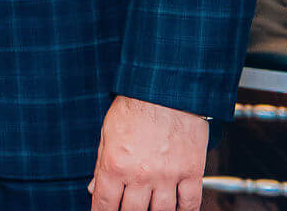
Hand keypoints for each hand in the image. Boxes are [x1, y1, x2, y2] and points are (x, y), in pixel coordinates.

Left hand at [88, 95, 207, 210]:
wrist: (166, 88)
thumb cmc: (134, 106)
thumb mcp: (108, 133)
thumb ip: (101, 164)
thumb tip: (94, 190)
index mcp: (115, 164)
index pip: (105, 204)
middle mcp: (140, 174)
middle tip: (127, 210)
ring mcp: (168, 175)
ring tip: (149, 209)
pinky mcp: (191, 172)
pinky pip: (190, 204)